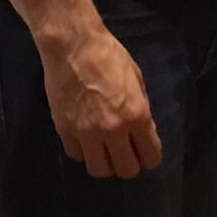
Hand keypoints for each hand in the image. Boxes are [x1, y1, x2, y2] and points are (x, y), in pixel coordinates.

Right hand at [39, 23, 162, 178]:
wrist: (73, 46)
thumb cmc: (109, 56)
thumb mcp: (137, 79)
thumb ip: (141, 108)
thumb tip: (143, 130)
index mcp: (137, 115)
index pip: (151, 156)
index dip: (150, 156)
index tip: (146, 152)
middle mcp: (113, 130)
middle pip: (126, 170)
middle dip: (130, 164)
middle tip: (126, 152)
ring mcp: (86, 133)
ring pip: (99, 170)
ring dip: (106, 163)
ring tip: (105, 151)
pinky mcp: (65, 131)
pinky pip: (77, 155)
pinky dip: (83, 152)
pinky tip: (86, 140)